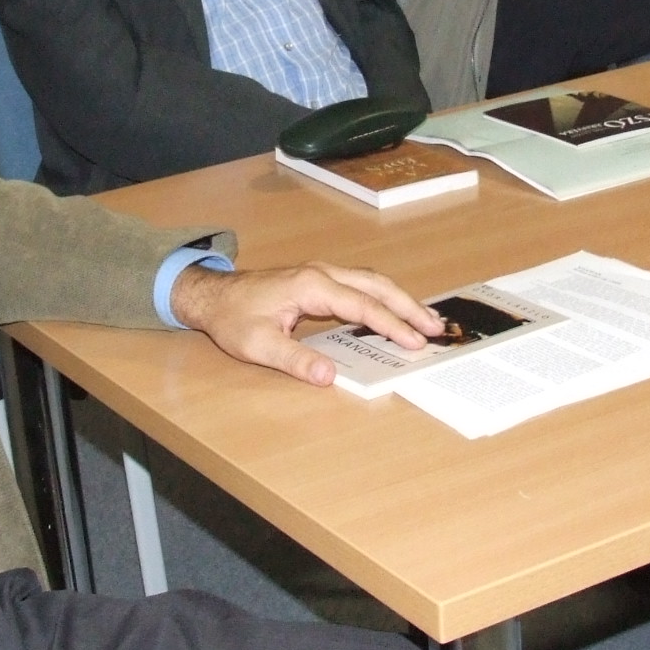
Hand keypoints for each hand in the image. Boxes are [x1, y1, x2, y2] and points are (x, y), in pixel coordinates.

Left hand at [168, 263, 442, 386]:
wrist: (213, 295)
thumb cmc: (233, 318)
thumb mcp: (258, 345)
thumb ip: (294, 360)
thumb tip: (329, 376)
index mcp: (311, 285)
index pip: (361, 306)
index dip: (390, 325)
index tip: (414, 342)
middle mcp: (322, 273)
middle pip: (376, 286)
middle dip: (408, 306)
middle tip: (436, 328)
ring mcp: (321, 273)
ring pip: (371, 282)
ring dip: (399, 300)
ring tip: (425, 321)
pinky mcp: (319, 280)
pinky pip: (360, 286)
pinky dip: (382, 298)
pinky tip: (393, 313)